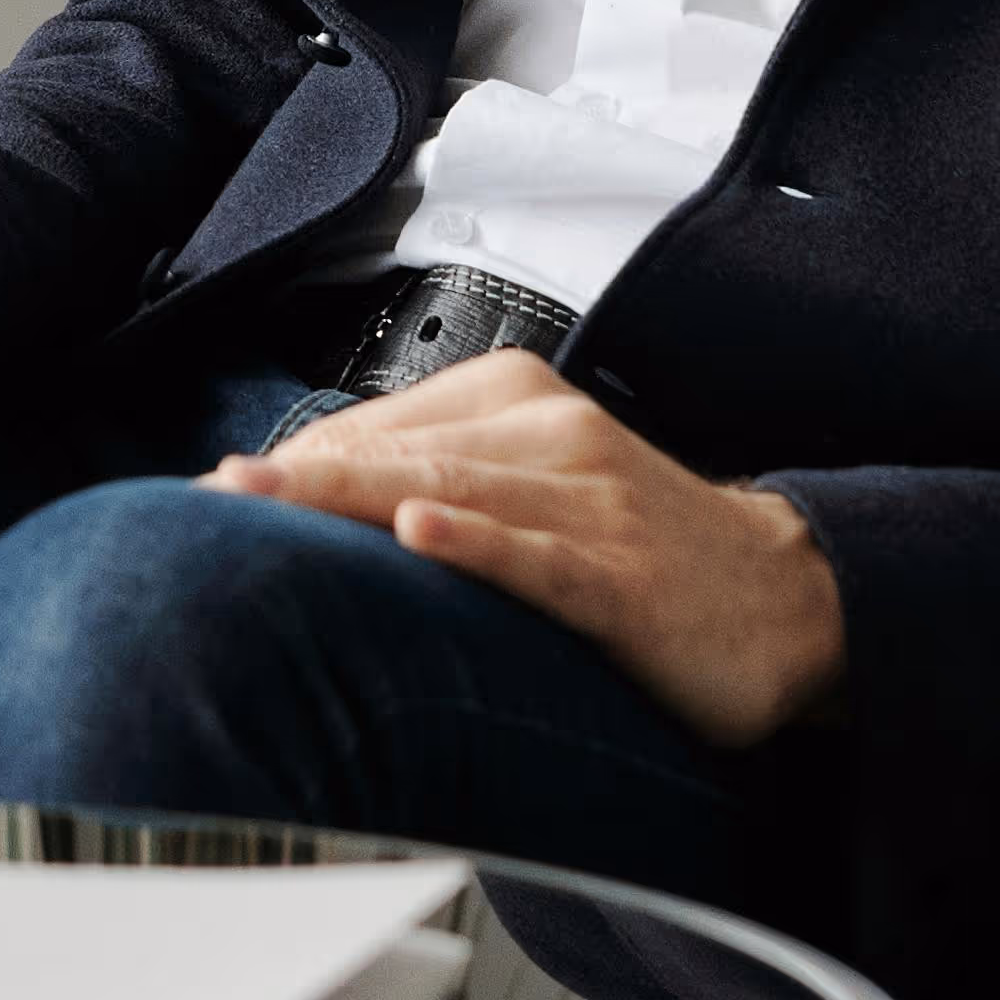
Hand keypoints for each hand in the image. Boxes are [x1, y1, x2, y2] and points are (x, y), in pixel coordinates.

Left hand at [208, 347, 847, 748]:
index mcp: (521, 402)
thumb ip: (441, 480)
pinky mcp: (624, 577)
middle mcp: (552, 437)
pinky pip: (538, 554)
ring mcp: (592, 503)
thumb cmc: (647, 551)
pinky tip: (421, 535)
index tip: (216, 493)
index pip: (380, 426)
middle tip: (212, 496)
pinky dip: (477, 541)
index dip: (295, 461)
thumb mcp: (539, 490)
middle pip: (399, 451)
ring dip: (350, 499)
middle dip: (296, 476)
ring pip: (452, 491)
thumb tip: (310, 501)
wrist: (787, 597)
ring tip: (266, 502)